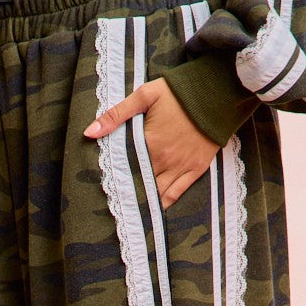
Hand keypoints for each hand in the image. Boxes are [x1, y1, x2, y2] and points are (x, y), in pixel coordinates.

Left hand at [83, 77, 219, 210]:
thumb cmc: (178, 93)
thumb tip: (90, 132)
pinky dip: (164, 204)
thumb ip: (116, 114)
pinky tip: (154, 211)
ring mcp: (181, 167)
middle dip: (128, 194)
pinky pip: (177, 193)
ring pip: (158, 193)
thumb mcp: (145, 96)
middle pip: (141, 184)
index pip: (126, 169)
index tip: (103, 190)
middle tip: (115, 205)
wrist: (215, 93)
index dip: (115, 180)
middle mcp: (164, 161)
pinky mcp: (195, 169)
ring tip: (131, 212)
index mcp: (149, 144)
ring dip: (145, 202)